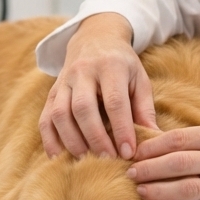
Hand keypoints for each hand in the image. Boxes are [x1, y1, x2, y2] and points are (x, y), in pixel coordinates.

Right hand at [39, 13, 156, 159]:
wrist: (95, 38)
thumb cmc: (123, 65)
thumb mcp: (139, 79)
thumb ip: (145, 108)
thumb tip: (155, 138)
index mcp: (111, 66)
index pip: (115, 101)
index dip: (121, 129)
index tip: (128, 152)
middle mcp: (83, 72)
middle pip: (84, 108)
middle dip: (95, 138)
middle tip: (108, 160)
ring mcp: (63, 81)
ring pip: (60, 113)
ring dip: (72, 141)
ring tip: (87, 161)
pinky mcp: (51, 92)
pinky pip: (45, 117)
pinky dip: (50, 140)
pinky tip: (60, 157)